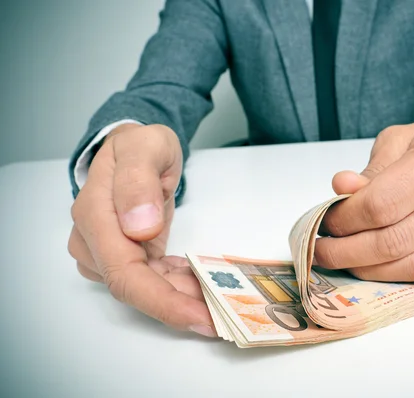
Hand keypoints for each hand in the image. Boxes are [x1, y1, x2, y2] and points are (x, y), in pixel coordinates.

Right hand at [68, 123, 214, 336]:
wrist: (135, 149)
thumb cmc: (140, 145)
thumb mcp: (146, 147)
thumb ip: (139, 180)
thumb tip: (137, 226)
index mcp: (95, 214)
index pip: (123, 272)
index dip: (160, 300)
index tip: (198, 316)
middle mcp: (94, 239)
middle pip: (134, 288)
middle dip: (178, 307)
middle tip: (222, 318)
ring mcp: (107, 250)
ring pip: (145, 288)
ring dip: (183, 297)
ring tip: (222, 299)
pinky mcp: (125, 255)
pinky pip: (152, 279)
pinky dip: (179, 285)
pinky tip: (204, 284)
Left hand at [315, 117, 413, 281]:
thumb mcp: (399, 142)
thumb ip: (370, 169)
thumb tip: (342, 188)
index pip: (384, 202)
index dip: (345, 219)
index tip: (323, 222)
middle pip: (396, 240)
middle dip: (347, 251)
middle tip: (321, 251)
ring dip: (368, 270)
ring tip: (344, 260)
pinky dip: (395, 275)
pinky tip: (375, 265)